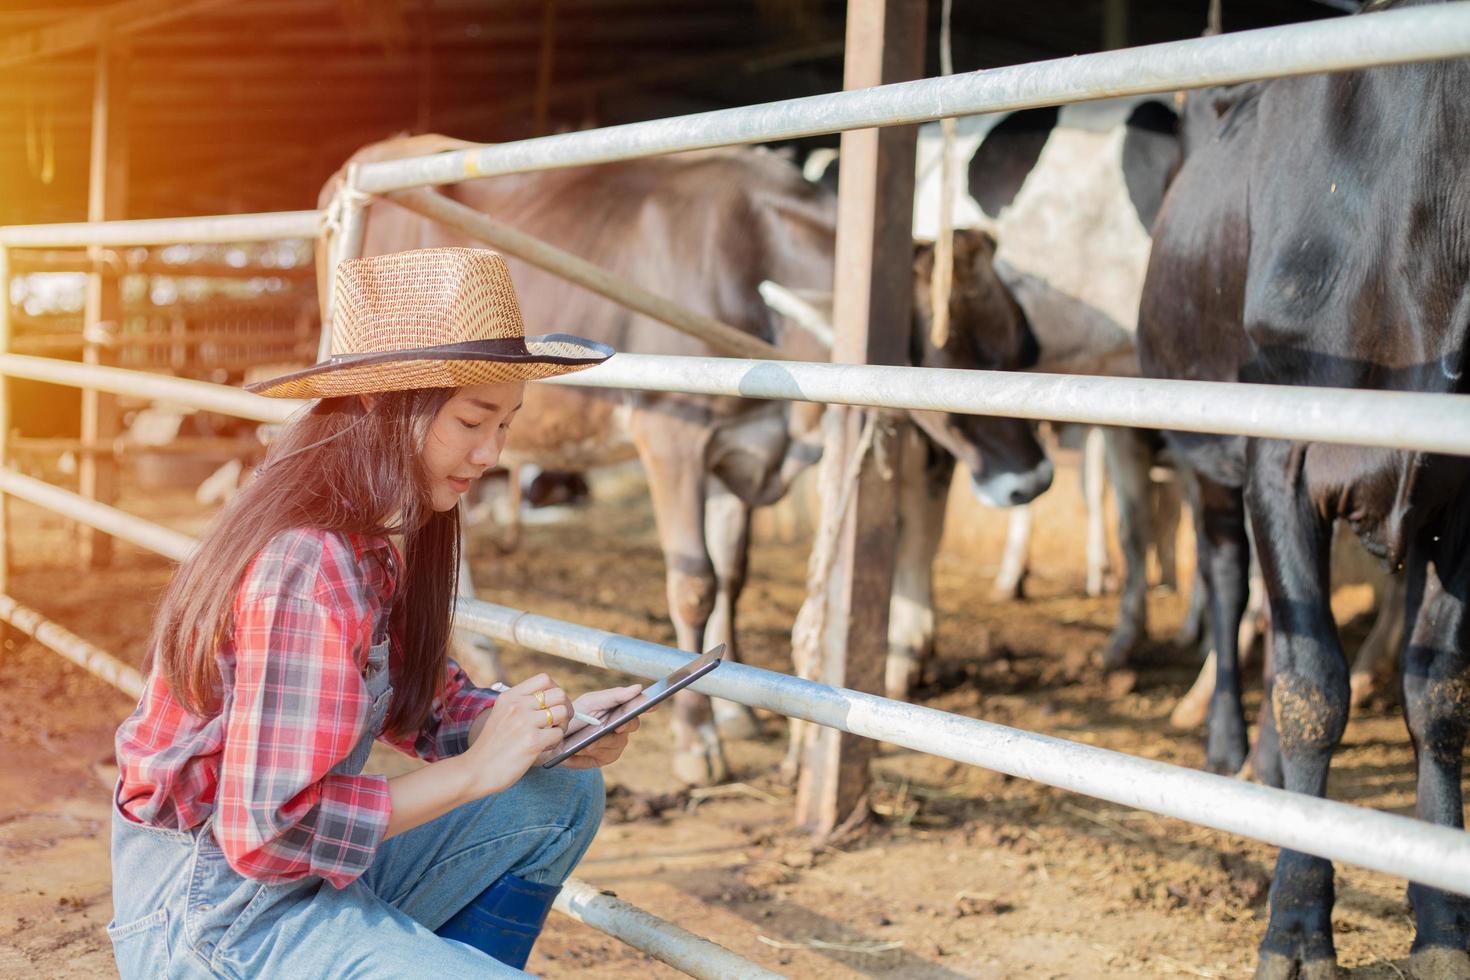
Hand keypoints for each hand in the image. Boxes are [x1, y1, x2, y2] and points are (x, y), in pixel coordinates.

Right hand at [458, 673, 569, 797]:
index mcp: (510, 696)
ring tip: (552, 735)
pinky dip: (557, 742)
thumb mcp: (501, 715)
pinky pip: (559, 734)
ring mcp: (525, 722)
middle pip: (559, 693)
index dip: (555, 690)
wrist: (475, 771)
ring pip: (563, 712)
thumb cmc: (491, 747)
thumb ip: (520, 705)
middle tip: (559, 722)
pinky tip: (545, 747)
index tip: (553, 705)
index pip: (544, 679)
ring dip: (563, 725)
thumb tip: (551, 700)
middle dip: (566, 708)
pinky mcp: (532, 741)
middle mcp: (517, 705)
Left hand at [556, 684, 642, 769]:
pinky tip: (576, 751)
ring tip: (583, 744)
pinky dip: (587, 754)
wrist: (557, 732)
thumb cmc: (579, 713)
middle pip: (630, 727)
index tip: (652, 704)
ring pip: (614, 744)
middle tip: (615, 726)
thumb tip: (639, 688)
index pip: (641, 708)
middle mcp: (623, 730)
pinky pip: (600, 757)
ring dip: (598, 743)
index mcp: (623, 712)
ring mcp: (615, 746)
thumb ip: (615, 695)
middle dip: (622, 726)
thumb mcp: (593, 701)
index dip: (648, 706)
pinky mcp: (603, 759)